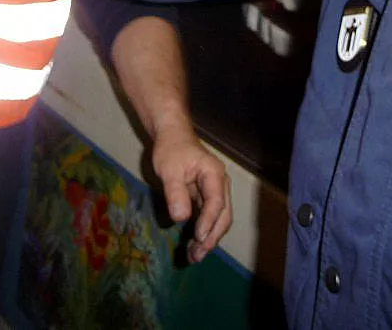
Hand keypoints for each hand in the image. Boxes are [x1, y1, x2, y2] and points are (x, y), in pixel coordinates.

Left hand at [151, 125, 231, 262]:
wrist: (172, 136)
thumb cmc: (171, 149)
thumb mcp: (169, 169)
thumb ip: (175, 192)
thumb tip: (181, 218)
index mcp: (214, 174)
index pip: (216, 202)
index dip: (209, 222)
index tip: (199, 238)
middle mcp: (220, 184)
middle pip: (223, 215)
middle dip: (212, 237)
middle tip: (198, 255)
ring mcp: (216, 191)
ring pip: (218, 219)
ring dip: (208, 238)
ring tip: (194, 256)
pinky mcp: (208, 197)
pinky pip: (209, 217)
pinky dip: (203, 231)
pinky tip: (194, 245)